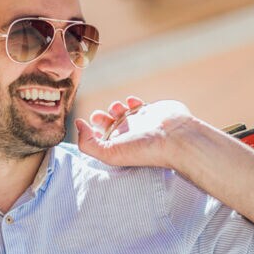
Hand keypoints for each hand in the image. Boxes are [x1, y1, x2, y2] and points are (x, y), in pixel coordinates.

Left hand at [75, 97, 192, 168]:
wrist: (175, 138)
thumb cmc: (144, 149)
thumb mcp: (108, 153)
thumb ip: (87, 142)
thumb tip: (78, 124)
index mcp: (117, 145)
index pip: (97, 138)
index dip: (89, 130)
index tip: (88, 124)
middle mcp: (127, 134)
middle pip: (106, 123)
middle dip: (100, 117)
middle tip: (101, 117)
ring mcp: (139, 121)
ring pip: (121, 111)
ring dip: (115, 106)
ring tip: (118, 109)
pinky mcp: (152, 110)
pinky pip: (138, 103)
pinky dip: (132, 101)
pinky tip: (133, 103)